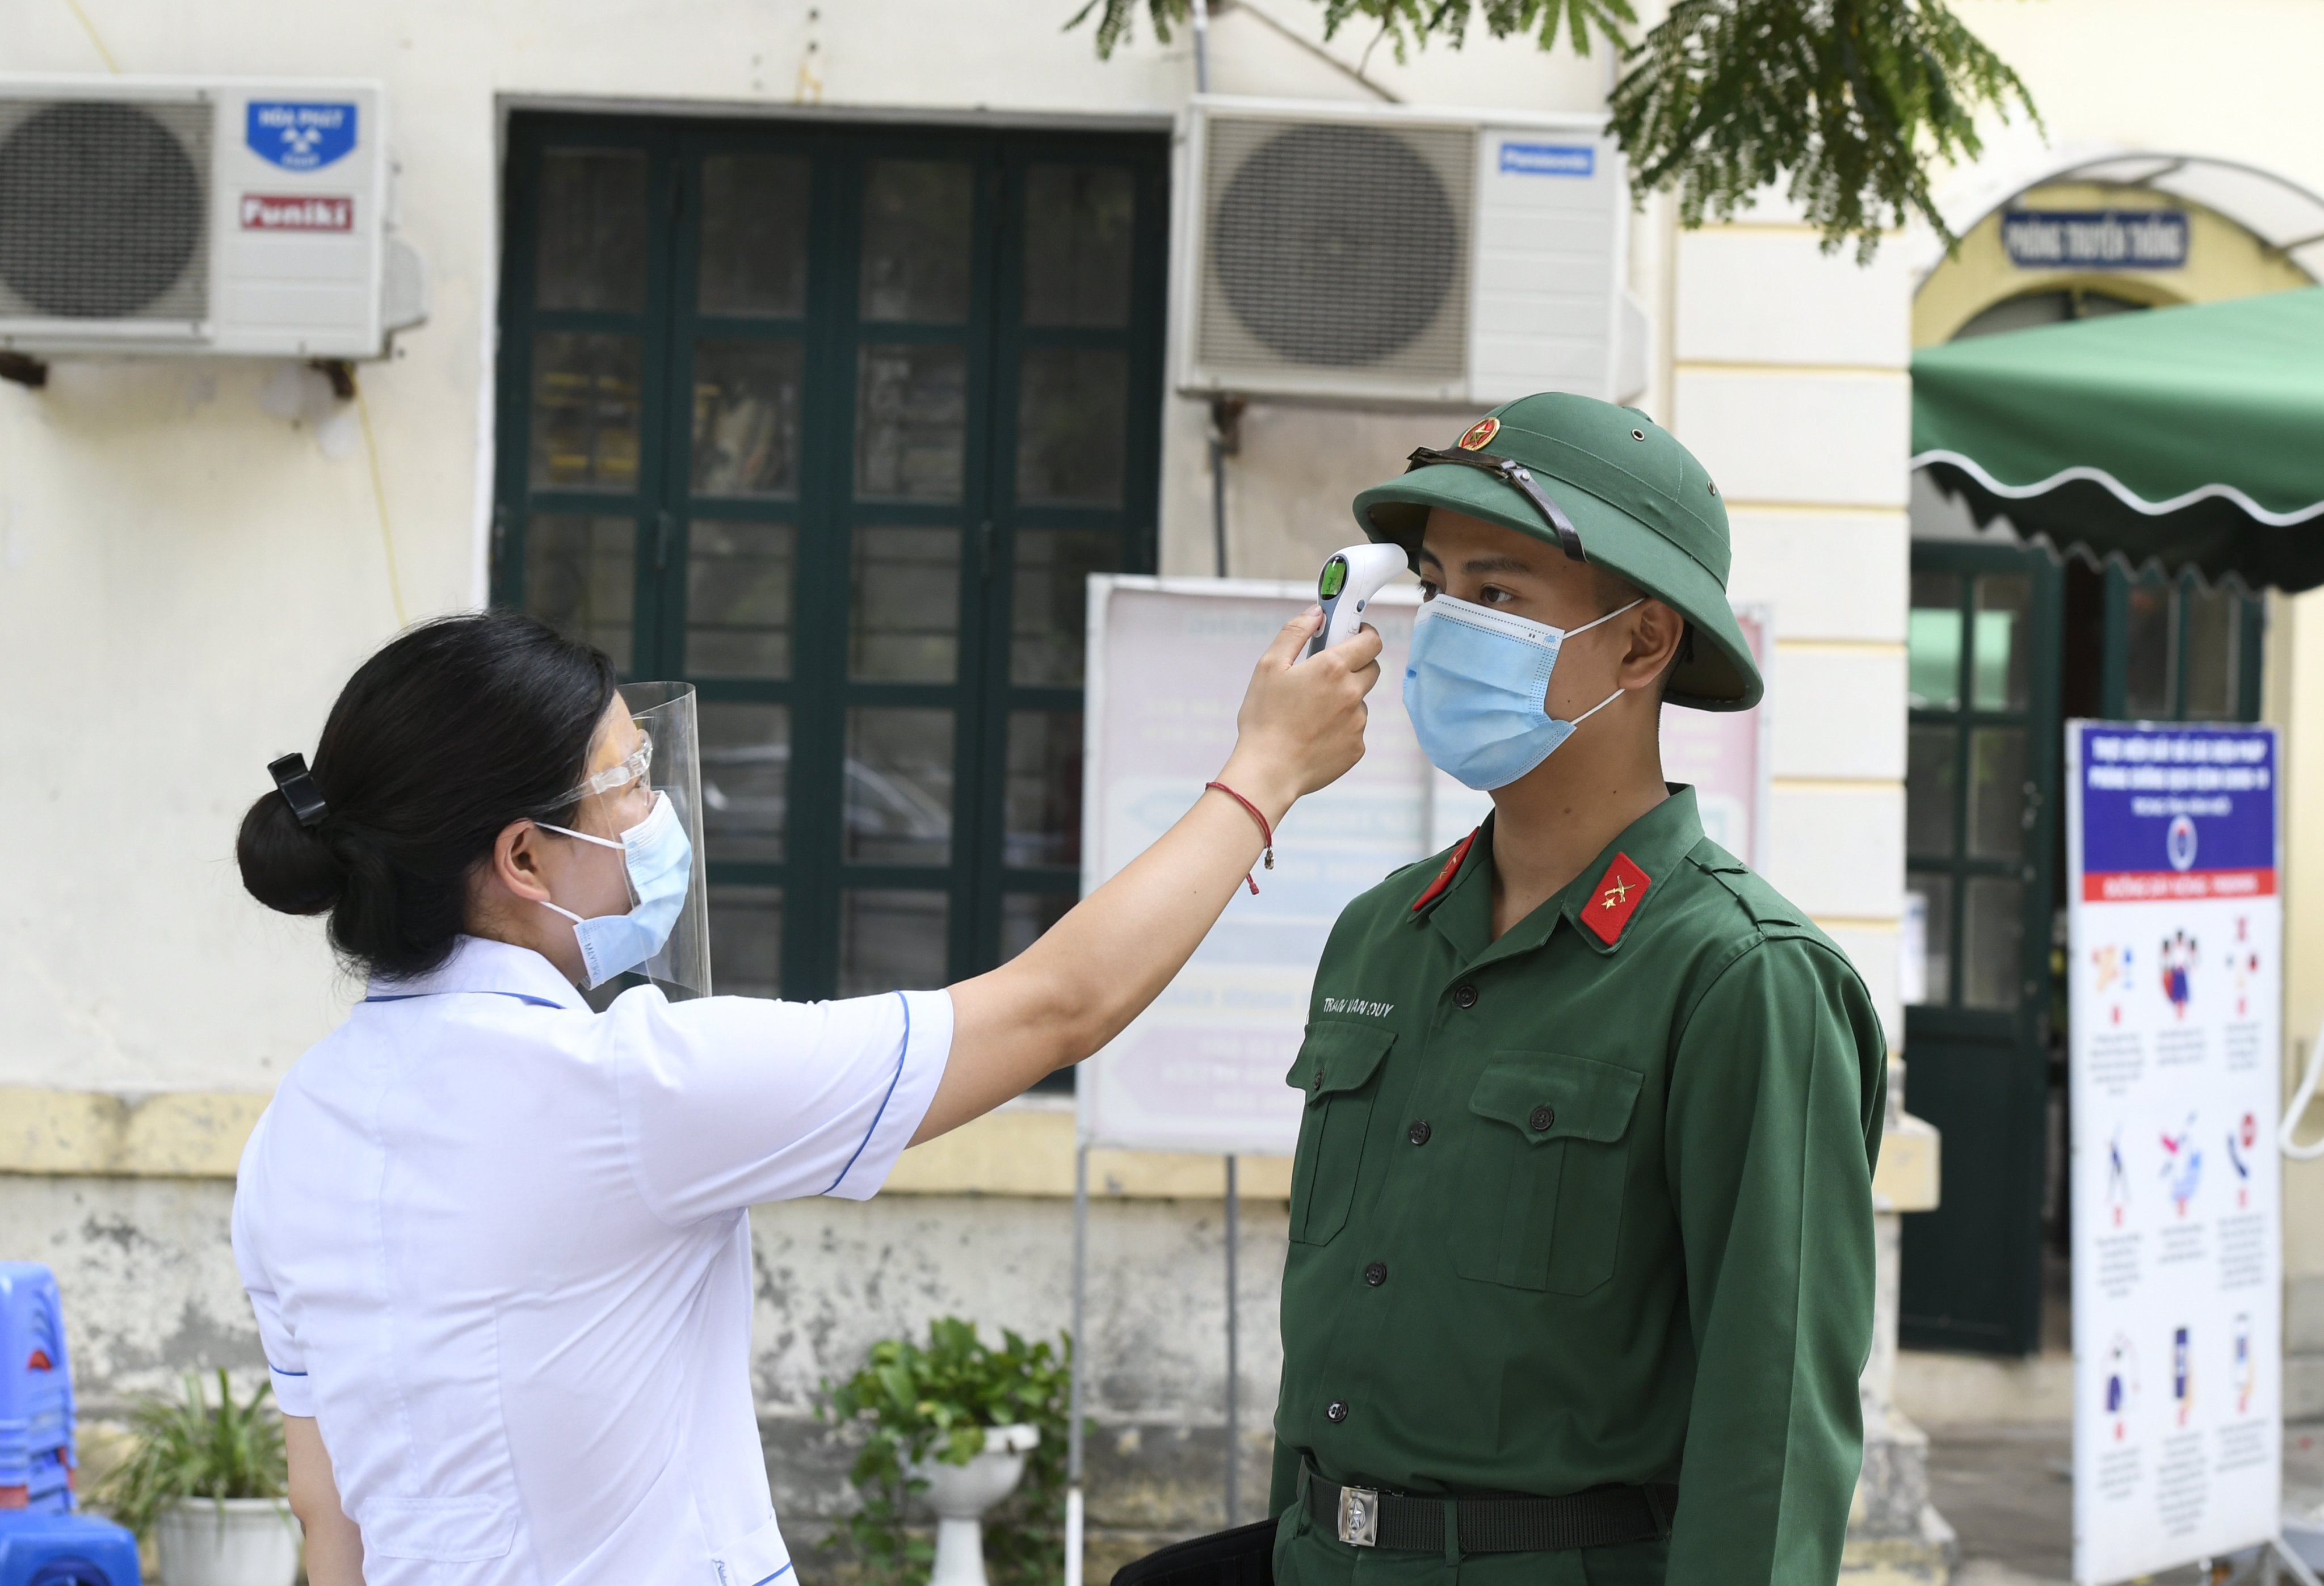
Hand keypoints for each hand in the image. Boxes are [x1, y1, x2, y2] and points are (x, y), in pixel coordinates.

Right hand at [1216, 606, 1382, 819]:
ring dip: (1345, 699)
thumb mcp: (1269, 666)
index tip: (1354, 636)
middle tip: (1327, 674)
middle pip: (1372, 669)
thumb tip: (1316, 613)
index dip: (1365, 634)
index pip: (1372, 640)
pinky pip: (1354, 728)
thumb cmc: (1264, 719)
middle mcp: (1352, 693)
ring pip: (1360, 701)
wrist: (1269, 771)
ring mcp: (1358, 722)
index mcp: (1333, 668)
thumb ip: (1294, 632)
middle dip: (1355, 665)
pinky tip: (1314, 733)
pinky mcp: (1357, 747)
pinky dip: (1340, 727)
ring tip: (1311, 712)